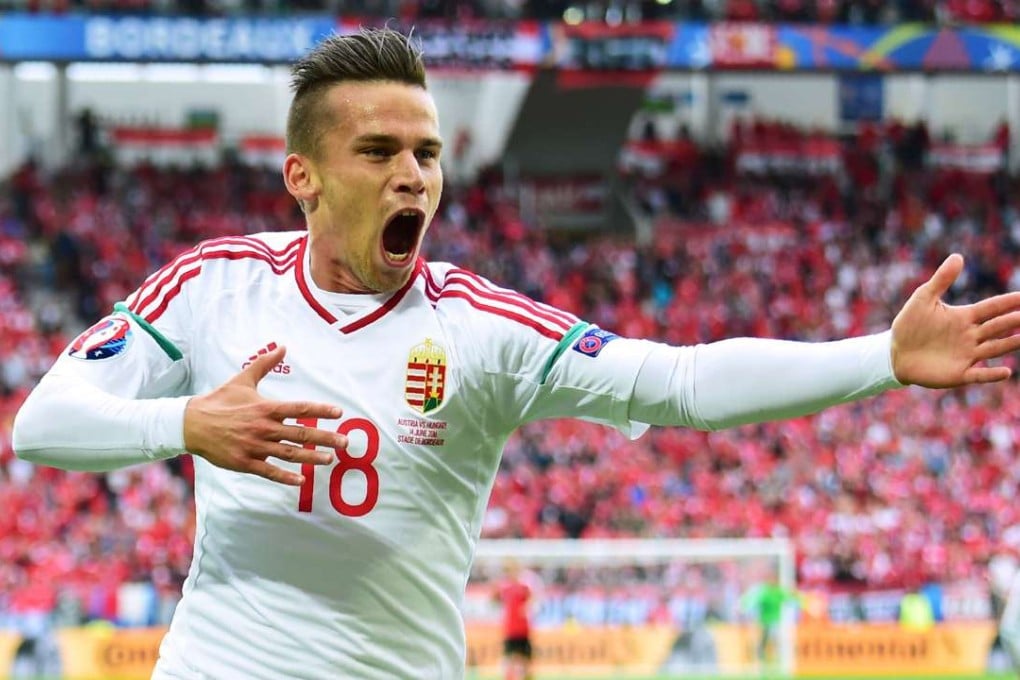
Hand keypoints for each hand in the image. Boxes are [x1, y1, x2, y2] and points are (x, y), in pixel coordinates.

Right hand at [183, 345, 344, 485]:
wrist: (191, 423)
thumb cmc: (220, 401)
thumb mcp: (243, 380)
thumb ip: (265, 364)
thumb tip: (282, 346)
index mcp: (266, 407)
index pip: (300, 408)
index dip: (321, 410)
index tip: (339, 412)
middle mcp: (263, 427)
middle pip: (301, 433)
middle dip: (325, 438)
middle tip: (345, 442)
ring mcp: (255, 447)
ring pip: (289, 454)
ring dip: (311, 458)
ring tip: (330, 460)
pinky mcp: (245, 462)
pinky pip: (269, 472)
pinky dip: (286, 477)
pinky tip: (301, 481)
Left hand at [890, 254, 1019, 386]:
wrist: (895, 352)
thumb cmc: (910, 324)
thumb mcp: (923, 299)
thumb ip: (941, 280)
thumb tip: (958, 256)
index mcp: (965, 317)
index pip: (992, 308)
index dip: (1009, 302)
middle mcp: (971, 335)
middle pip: (998, 327)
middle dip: (1015, 321)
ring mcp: (967, 355)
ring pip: (995, 348)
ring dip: (1011, 343)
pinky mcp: (959, 374)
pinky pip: (979, 374)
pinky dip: (992, 374)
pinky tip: (1006, 372)